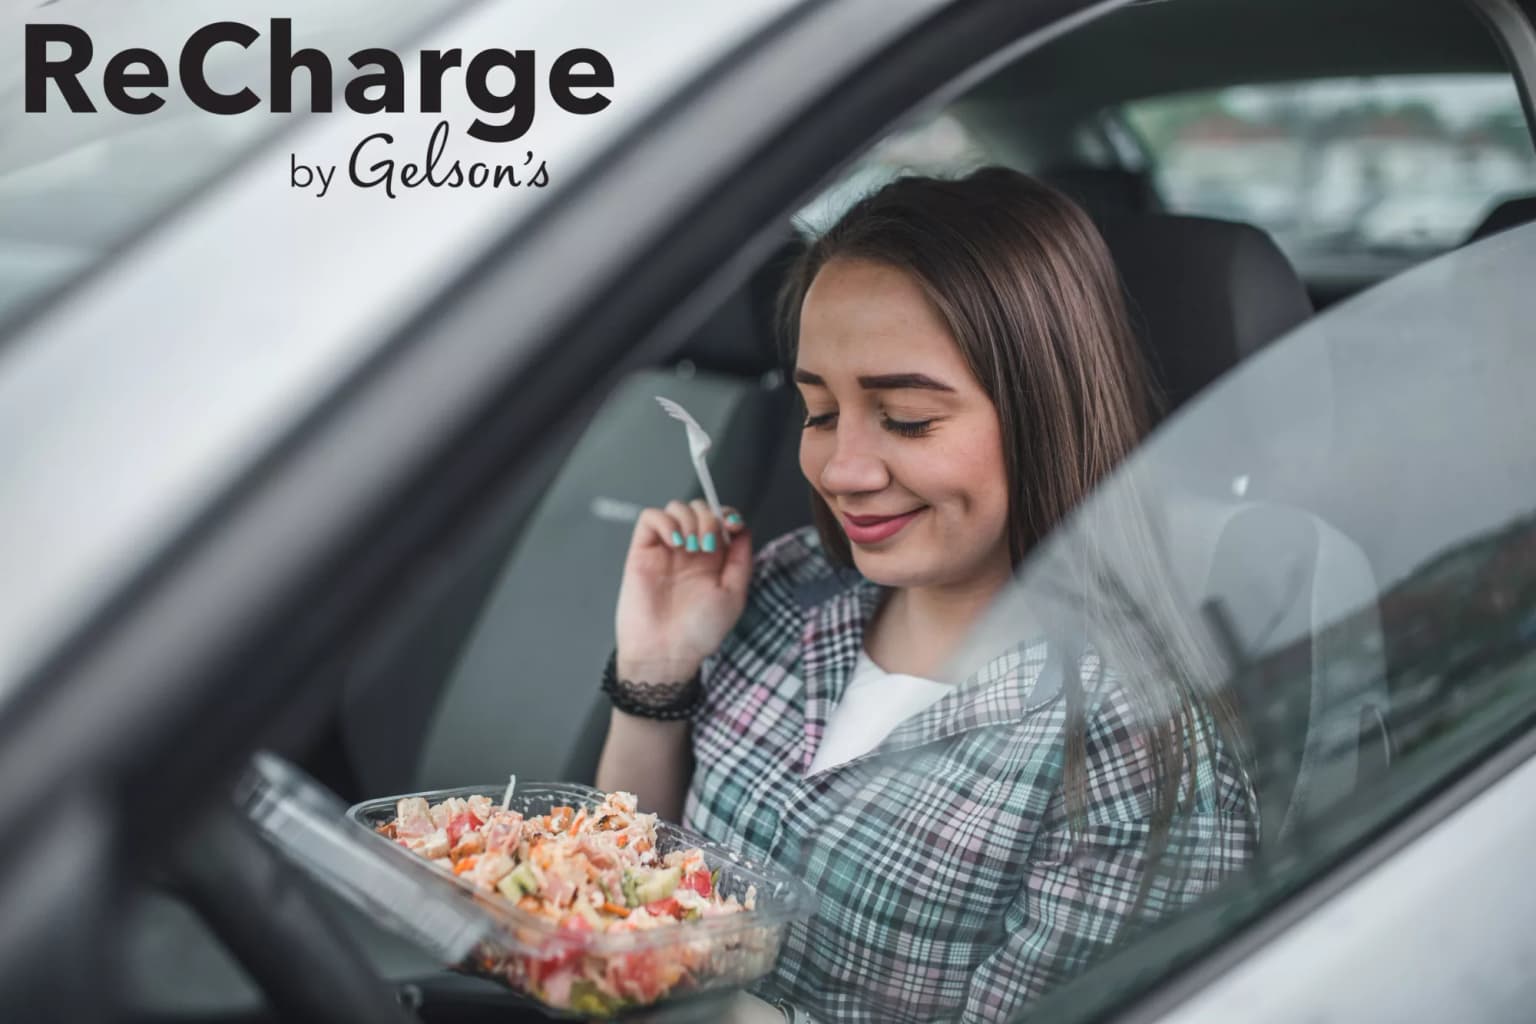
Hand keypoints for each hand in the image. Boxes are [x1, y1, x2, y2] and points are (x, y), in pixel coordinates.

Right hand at [615, 499, 751, 682]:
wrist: (667, 650)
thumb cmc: (699, 631)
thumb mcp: (734, 594)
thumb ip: (741, 559)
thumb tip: (742, 528)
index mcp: (714, 559)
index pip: (722, 519)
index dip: (727, 514)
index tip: (732, 526)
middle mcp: (690, 550)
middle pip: (700, 508)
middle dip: (708, 517)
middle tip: (707, 543)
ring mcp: (666, 549)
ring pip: (676, 508)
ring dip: (688, 519)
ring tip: (689, 546)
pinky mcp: (643, 550)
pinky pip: (651, 517)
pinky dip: (665, 521)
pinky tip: (674, 542)